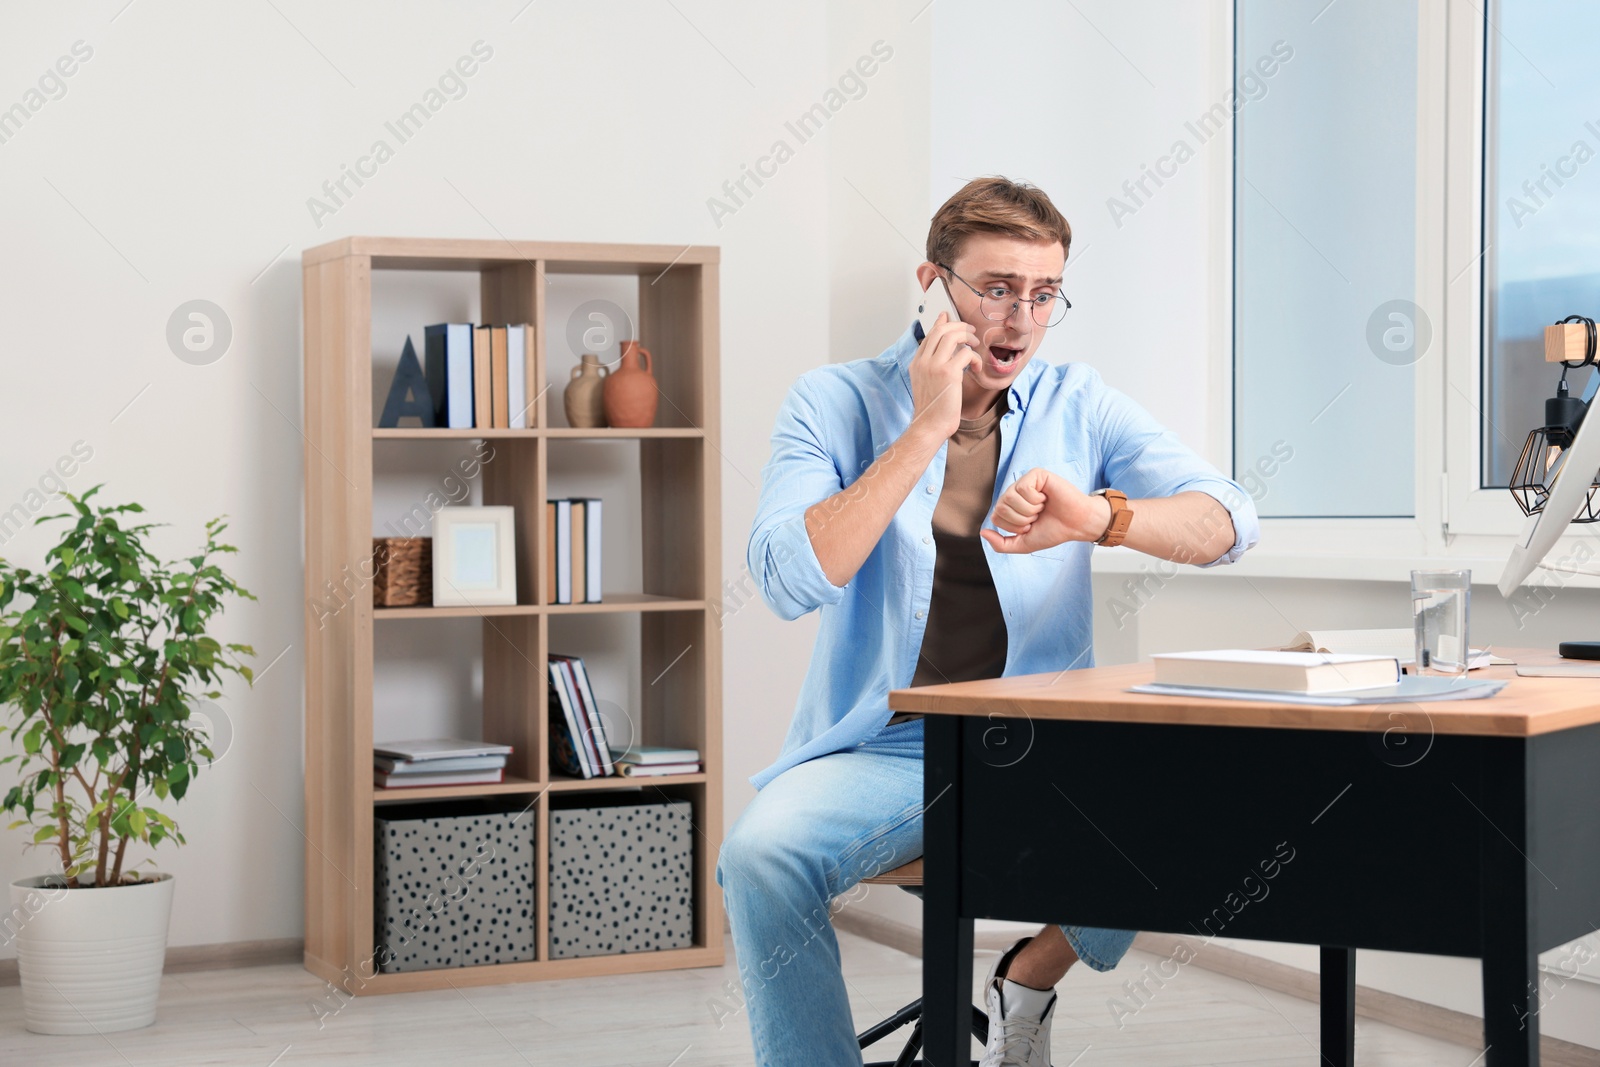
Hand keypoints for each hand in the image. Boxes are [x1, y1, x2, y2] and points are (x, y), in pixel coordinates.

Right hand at [906, 313, 979, 445]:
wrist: (929, 426)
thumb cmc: (932, 409)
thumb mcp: (927, 383)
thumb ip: (932, 366)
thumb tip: (946, 353)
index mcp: (917, 363)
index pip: (929, 334)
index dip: (941, 322)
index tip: (949, 316)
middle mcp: (923, 361)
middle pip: (941, 330)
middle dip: (959, 326)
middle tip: (971, 331)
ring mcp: (934, 366)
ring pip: (952, 336)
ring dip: (968, 337)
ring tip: (975, 345)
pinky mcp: (948, 373)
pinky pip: (966, 353)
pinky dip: (974, 357)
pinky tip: (976, 367)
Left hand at [980, 468, 1111, 553]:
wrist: (1076, 524)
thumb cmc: (1053, 531)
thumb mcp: (1023, 544)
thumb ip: (1001, 544)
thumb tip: (982, 532)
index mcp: (1010, 507)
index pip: (996, 517)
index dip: (1014, 527)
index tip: (1031, 526)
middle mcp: (1014, 493)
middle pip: (1000, 507)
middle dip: (1021, 519)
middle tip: (1038, 516)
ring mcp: (1024, 482)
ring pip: (1010, 497)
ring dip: (1029, 510)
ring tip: (1042, 507)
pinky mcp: (1036, 474)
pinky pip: (1023, 488)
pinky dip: (1036, 499)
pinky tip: (1046, 498)